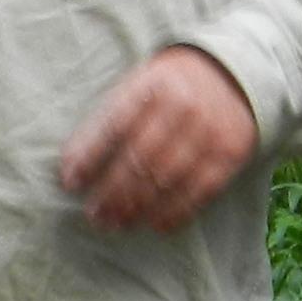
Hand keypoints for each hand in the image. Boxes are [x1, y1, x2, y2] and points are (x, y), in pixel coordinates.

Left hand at [58, 48, 260, 232]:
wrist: (231, 75)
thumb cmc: (168, 88)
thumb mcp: (135, 87)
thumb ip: (105, 122)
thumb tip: (70, 169)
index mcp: (153, 85)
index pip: (113, 126)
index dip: (89, 157)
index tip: (70, 183)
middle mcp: (184, 107)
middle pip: (140, 158)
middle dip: (112, 192)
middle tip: (95, 216)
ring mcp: (210, 131)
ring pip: (167, 179)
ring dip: (138, 208)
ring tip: (117, 224)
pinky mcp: (231, 154)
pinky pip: (200, 191)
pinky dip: (175, 213)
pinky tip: (155, 225)